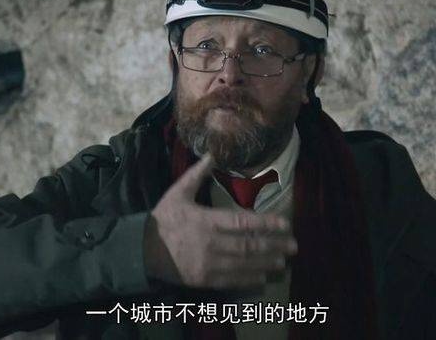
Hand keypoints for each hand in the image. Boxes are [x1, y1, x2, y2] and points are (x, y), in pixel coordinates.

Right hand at [144, 153, 297, 288]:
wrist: (141, 249)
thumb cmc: (163, 218)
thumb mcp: (178, 192)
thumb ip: (197, 174)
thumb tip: (213, 153)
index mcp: (207, 221)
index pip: (243, 223)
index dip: (267, 224)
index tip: (285, 223)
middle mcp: (211, 244)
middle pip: (249, 246)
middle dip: (274, 245)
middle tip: (294, 246)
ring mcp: (208, 264)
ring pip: (244, 265)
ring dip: (266, 263)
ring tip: (283, 262)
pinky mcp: (204, 279)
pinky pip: (231, 281)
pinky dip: (248, 279)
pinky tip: (262, 278)